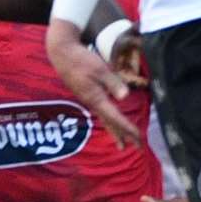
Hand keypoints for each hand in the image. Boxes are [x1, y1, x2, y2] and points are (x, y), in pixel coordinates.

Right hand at [46, 20, 140, 147]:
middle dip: (124, 135)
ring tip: (123, 143)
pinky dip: (109, 121)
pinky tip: (111, 122)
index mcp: (96, 99)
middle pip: (110, 123)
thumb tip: (125, 97)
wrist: (62, 54)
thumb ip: (113, 82)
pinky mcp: (87, 94)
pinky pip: (101, 113)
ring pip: (105, 119)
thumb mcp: (100, 68)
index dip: (128, 128)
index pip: (115, 118)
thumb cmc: (81, 60)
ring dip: (116, 131)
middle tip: (137, 147)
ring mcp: (89, 99)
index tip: (139, 138)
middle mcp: (93, 103)